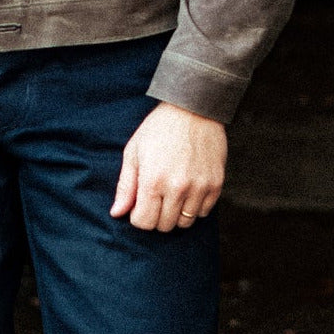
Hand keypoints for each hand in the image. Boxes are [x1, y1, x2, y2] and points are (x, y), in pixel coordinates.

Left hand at [110, 102, 226, 232]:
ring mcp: (199, 187)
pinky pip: (203, 212)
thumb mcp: (134, 153)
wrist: (194, 108)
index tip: (140, 204)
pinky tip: (189, 190)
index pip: (144, 222)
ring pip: (185, 222)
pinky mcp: (216, 184)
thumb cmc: (159, 129)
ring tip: (172, 194)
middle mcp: (177, 188)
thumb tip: (117, 214)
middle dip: (156, 217)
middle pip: (164, 226)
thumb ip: (125, 186)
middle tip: (157, 198)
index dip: (139, 216)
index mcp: (153, 181)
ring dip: (176, 214)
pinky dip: (195, 207)